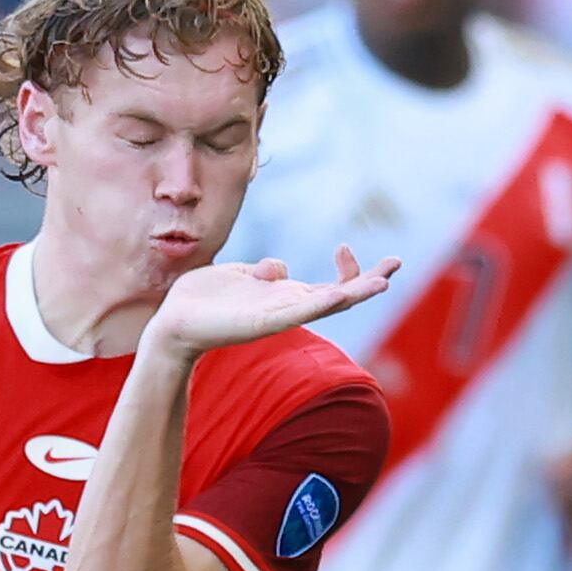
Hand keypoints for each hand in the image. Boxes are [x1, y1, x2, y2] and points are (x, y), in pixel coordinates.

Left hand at [144, 246, 398, 359]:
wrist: (174, 325)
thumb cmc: (204, 301)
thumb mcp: (239, 276)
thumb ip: (262, 272)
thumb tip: (280, 268)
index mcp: (284, 299)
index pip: (328, 287)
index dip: (346, 270)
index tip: (345, 245)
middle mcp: (287, 309)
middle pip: (339, 296)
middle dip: (369, 281)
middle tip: (397, 263)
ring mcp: (278, 316)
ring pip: (325, 305)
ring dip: (355, 293)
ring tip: (383, 282)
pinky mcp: (263, 322)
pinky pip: (298, 313)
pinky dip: (320, 303)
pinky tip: (340, 294)